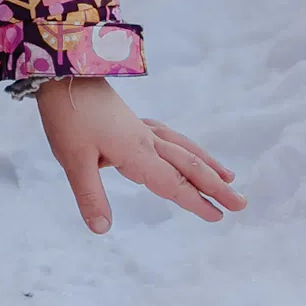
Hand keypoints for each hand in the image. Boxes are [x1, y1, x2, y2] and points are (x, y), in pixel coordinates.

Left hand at [36, 78, 245, 233]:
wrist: (64, 74)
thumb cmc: (68, 117)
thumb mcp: (73, 161)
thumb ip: (90, 196)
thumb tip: (102, 230)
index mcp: (136, 152)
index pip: (172, 183)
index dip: (195, 201)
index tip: (218, 216)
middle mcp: (146, 140)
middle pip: (188, 165)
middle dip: (215, 185)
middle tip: (241, 203)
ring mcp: (141, 128)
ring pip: (183, 148)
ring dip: (207, 163)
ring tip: (229, 176)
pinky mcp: (132, 120)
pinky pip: (169, 136)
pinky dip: (185, 146)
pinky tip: (184, 148)